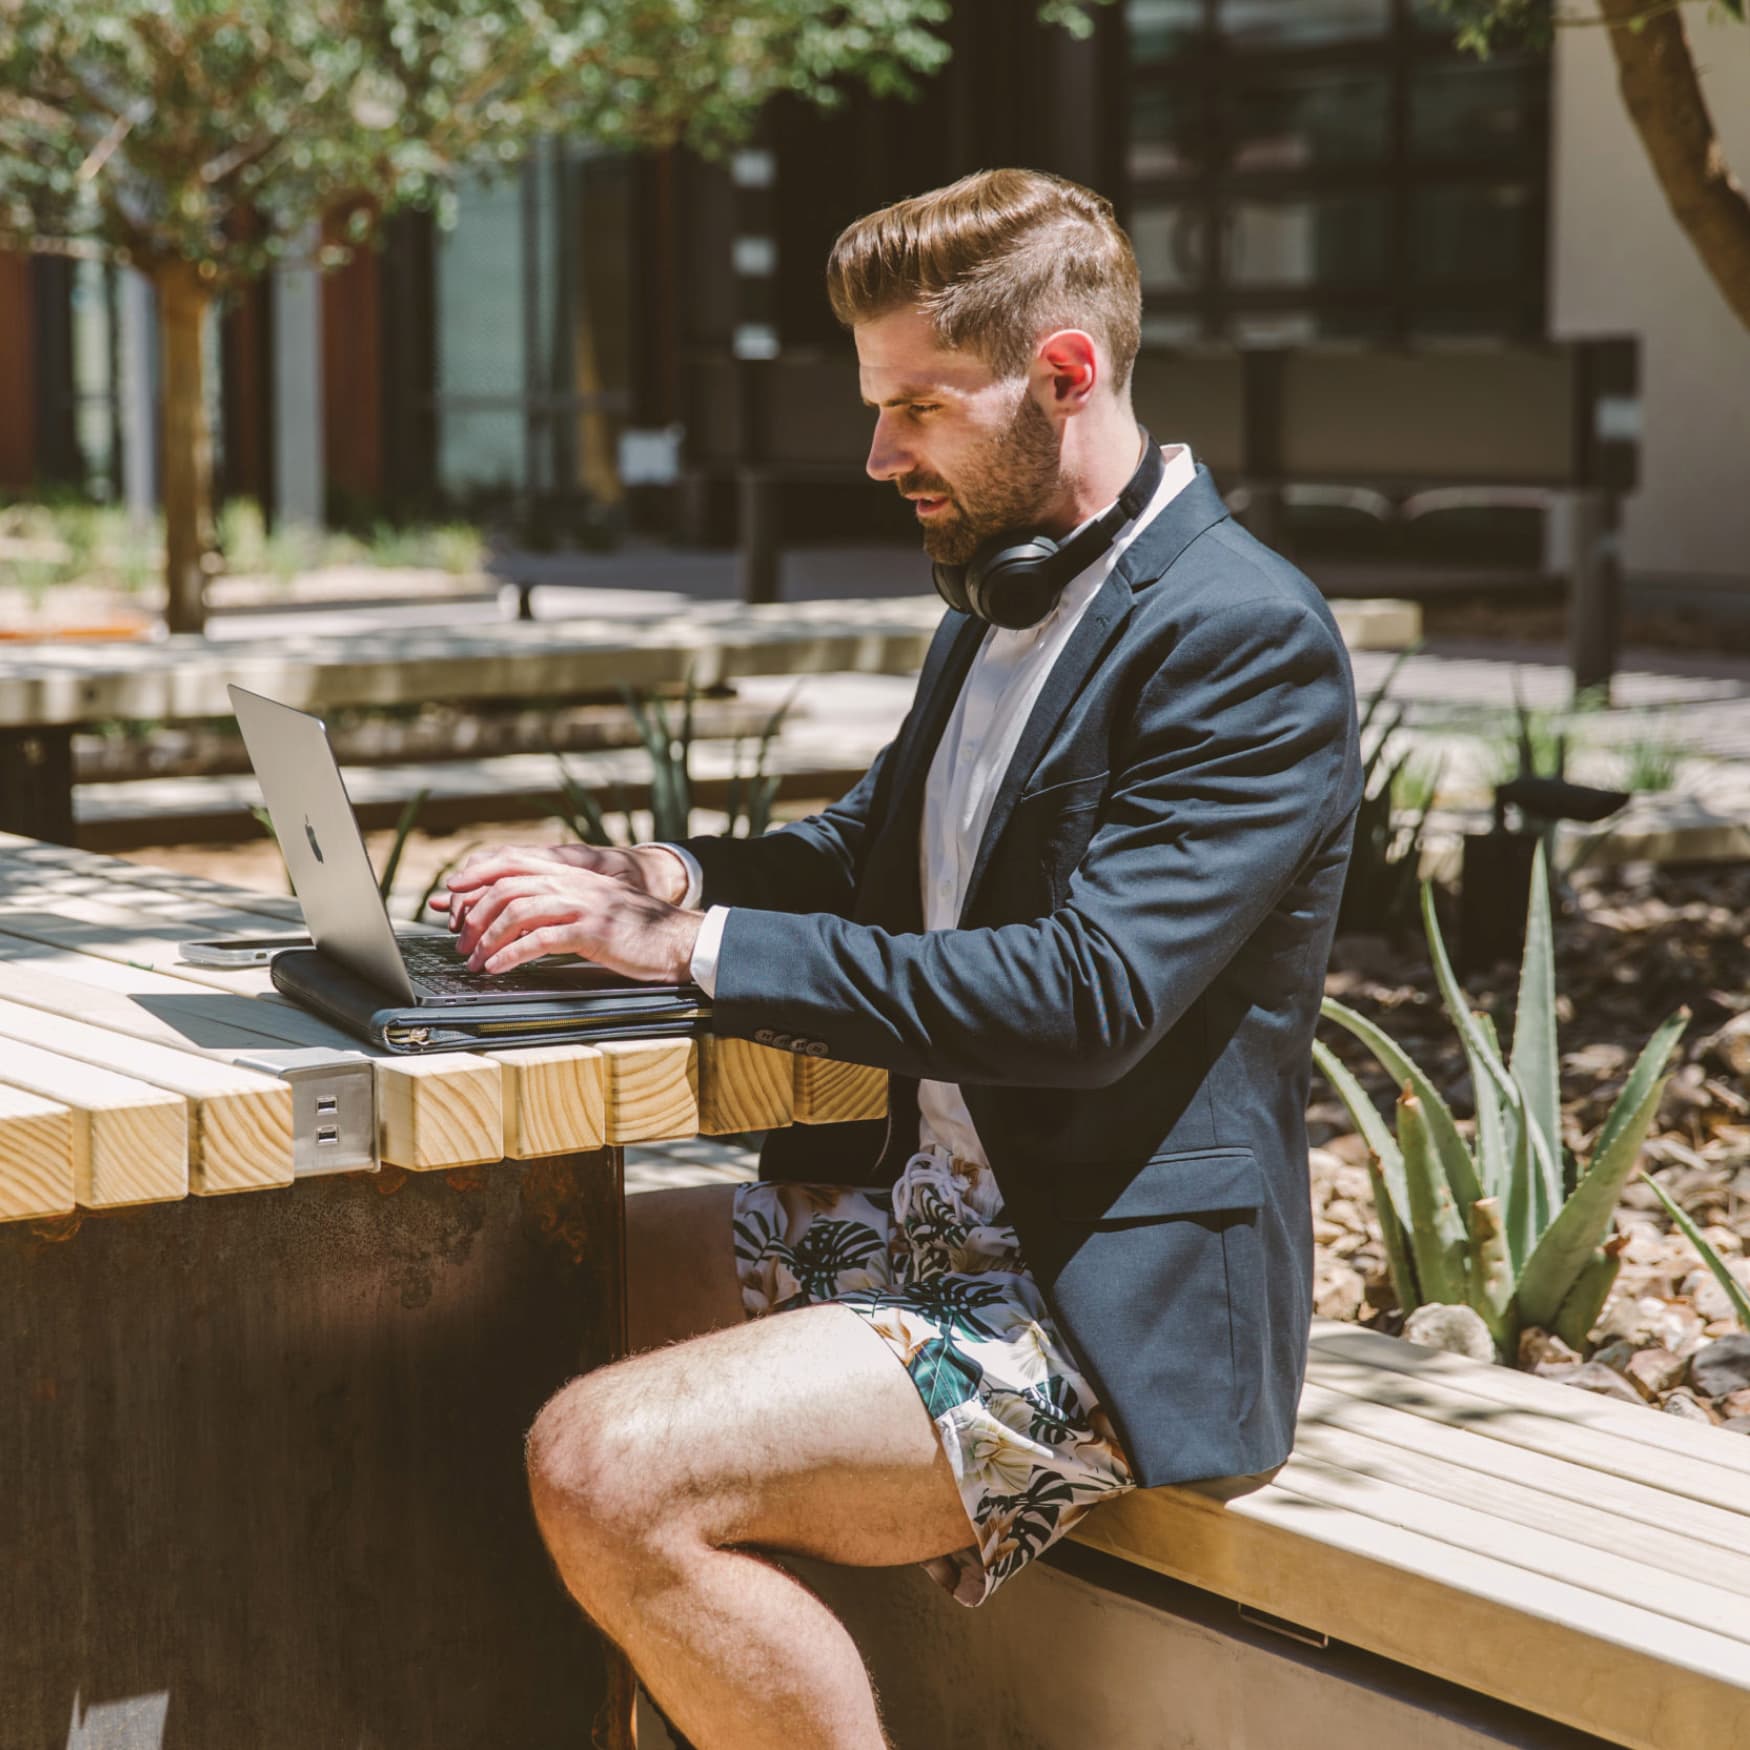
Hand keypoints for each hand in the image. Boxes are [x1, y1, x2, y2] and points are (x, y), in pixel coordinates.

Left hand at [429, 842, 690, 935]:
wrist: (678, 939)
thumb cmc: (635, 929)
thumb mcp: (595, 906)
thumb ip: (561, 903)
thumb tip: (518, 916)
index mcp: (572, 872)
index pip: (513, 861)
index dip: (478, 874)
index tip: (452, 894)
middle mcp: (574, 882)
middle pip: (508, 886)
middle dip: (475, 914)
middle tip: (460, 940)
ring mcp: (584, 904)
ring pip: (518, 910)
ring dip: (488, 937)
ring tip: (474, 959)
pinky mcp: (592, 931)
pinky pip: (540, 939)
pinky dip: (511, 954)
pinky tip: (498, 967)